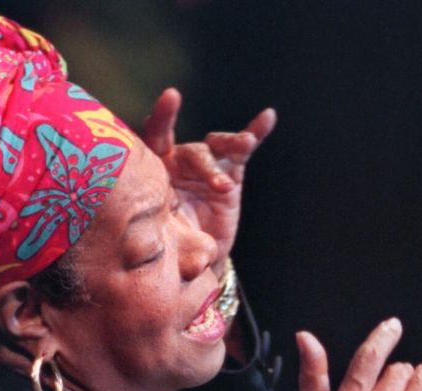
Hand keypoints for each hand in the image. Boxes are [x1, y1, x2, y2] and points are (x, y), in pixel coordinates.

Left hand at [142, 88, 275, 274]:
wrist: (189, 257)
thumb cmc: (167, 246)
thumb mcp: (163, 242)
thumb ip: (169, 240)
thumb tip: (184, 262)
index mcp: (154, 173)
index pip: (154, 138)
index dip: (163, 118)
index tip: (172, 97)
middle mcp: (178, 163)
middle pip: (193, 151)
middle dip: (206, 167)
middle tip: (219, 188)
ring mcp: (205, 167)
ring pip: (217, 147)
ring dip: (231, 145)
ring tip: (244, 145)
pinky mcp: (230, 174)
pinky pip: (242, 151)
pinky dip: (255, 133)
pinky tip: (267, 117)